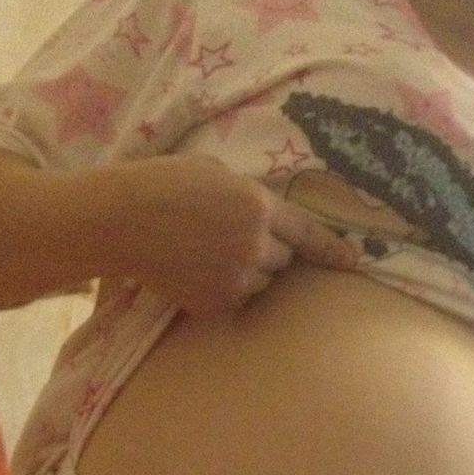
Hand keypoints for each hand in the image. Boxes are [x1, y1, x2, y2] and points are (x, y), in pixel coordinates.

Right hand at [96, 155, 360, 315]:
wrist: (119, 221)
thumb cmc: (161, 184)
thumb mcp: (213, 171)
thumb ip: (247, 195)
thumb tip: (263, 214)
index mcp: (257, 205)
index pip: (307, 232)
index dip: (332, 248)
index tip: (354, 261)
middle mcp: (255, 245)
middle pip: (283, 259)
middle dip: (268, 249)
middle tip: (228, 235)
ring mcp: (236, 278)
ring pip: (261, 281)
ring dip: (247, 270)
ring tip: (206, 252)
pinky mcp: (216, 303)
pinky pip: (236, 298)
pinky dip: (223, 288)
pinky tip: (193, 269)